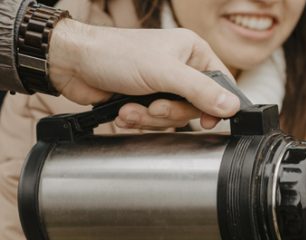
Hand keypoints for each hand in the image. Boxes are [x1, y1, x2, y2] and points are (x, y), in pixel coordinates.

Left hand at [48, 19, 239, 129]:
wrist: (73, 64)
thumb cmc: (114, 54)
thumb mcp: (163, 72)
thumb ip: (200, 90)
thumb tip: (232, 106)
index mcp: (192, 51)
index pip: (220, 83)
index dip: (215, 105)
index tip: (206, 120)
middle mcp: (181, 68)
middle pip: (196, 107)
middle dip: (170, 112)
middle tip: (154, 105)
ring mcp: (163, 85)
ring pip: (175, 118)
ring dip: (151, 118)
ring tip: (131, 108)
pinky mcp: (147, 100)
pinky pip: (157, 121)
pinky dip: (140, 120)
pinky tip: (125, 111)